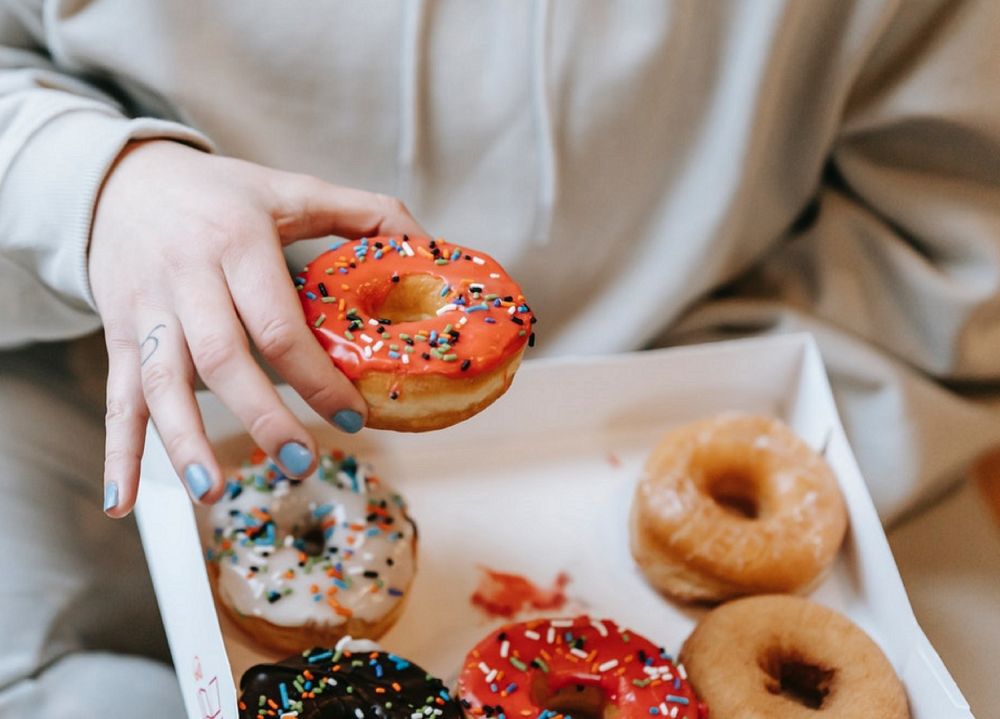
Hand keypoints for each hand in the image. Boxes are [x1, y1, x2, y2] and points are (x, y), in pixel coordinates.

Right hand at [89, 140, 423, 516]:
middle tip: (302, 461)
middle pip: (221, 357)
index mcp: (238, 244)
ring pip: (160, 383)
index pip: (278, 322)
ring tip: (213, 491)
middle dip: (261, 416)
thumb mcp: (290, 190)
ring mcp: (147, 311)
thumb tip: (428, 246)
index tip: (353, 416)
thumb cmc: (220, 195)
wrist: (123, 182)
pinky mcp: (118, 334)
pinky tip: (124, 502)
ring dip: (184, 442)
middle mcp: (186, 279)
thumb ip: (363, 212)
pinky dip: (119, 452)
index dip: (317, 375)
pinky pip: (116, 397)